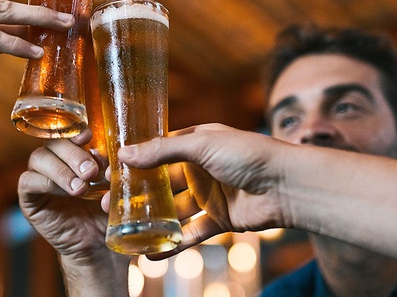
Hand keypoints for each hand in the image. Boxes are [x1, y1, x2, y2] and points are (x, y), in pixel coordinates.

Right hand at [19, 132, 130, 295]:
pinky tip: (67, 193)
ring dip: (61, 169)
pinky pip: (28, 181)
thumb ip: (113, 170)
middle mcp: (56, 163)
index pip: (67, 131)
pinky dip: (47, 182)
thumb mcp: (115, 187)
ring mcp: (40, 180)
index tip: (89, 136)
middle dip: (73, 153)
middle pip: (53, 142)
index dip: (74, 130)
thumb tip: (113, 162)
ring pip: (39, 158)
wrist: (101, 249)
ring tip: (82, 188)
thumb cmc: (109, 215)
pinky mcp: (30, 200)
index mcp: (75, 155)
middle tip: (92, 172)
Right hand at [114, 123, 287, 256]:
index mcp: (196, 143)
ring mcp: (210, 195)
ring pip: (174, 209)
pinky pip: (192, 233)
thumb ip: (163, 150)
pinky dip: (174, 242)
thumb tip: (125, 153)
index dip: (135, 162)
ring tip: (124, 229)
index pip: (158, 151)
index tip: (109, 172)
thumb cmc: (249, 154)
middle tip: (110, 203)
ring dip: (152, 219)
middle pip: (162, 183)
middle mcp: (201, 168)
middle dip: (138, 193)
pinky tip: (152, 251)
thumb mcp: (202, 145)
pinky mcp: (220, 219)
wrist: (287, 185)